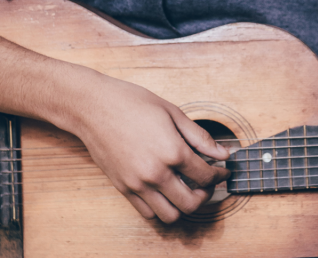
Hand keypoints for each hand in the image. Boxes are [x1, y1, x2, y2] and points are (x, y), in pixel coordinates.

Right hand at [68, 76, 229, 222]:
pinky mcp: (123, 188)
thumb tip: (223, 153)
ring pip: (170, 215)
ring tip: (188, 190)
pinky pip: (148, 212)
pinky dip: (162, 207)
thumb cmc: (133, 103)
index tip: (223, 171)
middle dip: (207, 195)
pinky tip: (166, 191)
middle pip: (192, 203)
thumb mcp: (174, 113)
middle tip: (208, 183)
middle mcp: (156, 172)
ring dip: (184, 206)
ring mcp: (137, 183)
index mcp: (172, 151)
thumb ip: (200, 137)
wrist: (93, 106)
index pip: (206, 176)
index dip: (220, 175)